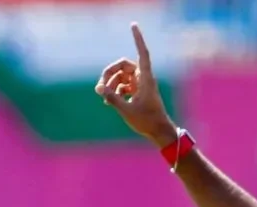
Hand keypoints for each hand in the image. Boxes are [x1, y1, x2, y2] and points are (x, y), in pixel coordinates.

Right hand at [96, 23, 176, 146]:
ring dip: (110, 84)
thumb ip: (112, 98)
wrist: (158, 131)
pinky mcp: (137, 91)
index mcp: (146, 78)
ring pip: (120, 76)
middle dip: (109, 73)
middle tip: (100, 87)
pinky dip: (115, 90)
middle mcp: (143, 78)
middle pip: (122, 65)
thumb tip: (98, 88)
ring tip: (105, 98)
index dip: (138, 38)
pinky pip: (122, 84)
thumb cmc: (147, 121)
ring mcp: (140, 84)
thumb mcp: (126, 110)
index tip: (133, 25)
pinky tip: (109, 101)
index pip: (142, 53)